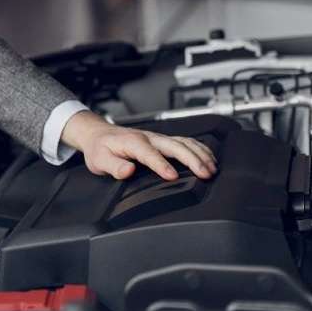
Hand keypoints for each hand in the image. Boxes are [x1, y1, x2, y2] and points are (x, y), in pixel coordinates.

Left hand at [61, 111, 216, 180]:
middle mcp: (149, 138)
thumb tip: (127, 171)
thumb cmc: (100, 148)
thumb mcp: (99, 160)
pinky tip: (209, 158)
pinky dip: (199, 149)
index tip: (172, 176)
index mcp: (133, 142)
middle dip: (192, 159)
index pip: (150, 154)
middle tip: (206, 173)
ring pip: (184, 142)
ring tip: (212, 168)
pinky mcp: (163, 140)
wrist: (99, 134)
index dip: (161, 165)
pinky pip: (185, 142)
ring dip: (200, 154)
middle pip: (175, 145)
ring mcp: (157, 138)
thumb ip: (113, 166)